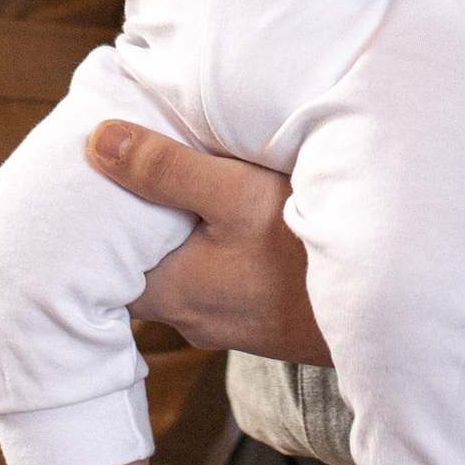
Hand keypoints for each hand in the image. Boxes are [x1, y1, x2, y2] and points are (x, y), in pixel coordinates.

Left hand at [89, 121, 330, 361]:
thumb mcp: (235, 196)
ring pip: (177, 274)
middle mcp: (190, 316)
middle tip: (117, 175)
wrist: (385, 313)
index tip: (78, 188)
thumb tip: (96, 142)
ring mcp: (225, 322)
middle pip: (135, 269)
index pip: (95, 268)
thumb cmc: (305, 256)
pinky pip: (212, 280)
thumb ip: (166, 169)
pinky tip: (219, 219)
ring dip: (171, 238)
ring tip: (165, 188)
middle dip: (128, 227)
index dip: (85, 229)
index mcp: (169, 292)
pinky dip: (205, 250)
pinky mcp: (256, 317)